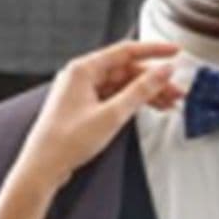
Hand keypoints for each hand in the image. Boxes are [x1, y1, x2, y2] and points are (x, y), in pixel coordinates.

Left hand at [8, 39, 182, 197]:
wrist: (43, 167)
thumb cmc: (64, 142)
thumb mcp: (111, 115)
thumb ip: (140, 91)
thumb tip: (162, 73)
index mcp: (82, 69)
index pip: (125, 51)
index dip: (154, 51)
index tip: (173, 51)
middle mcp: (81, 77)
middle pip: (125, 70)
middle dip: (152, 80)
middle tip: (175, 89)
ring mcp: (82, 93)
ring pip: (121, 85)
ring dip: (145, 93)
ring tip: (168, 102)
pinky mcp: (83, 109)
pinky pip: (113, 98)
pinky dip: (131, 103)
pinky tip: (148, 109)